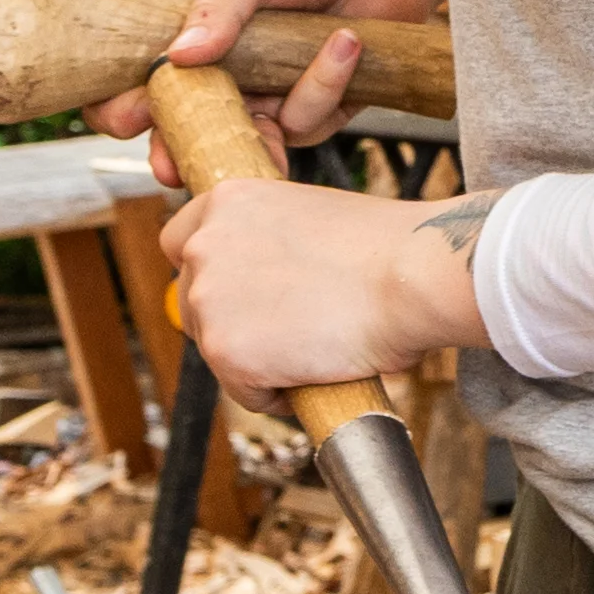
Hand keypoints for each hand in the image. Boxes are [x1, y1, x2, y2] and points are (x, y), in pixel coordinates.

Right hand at [95, 0, 445, 180]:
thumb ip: (215, 7)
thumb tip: (178, 56)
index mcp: (199, 42)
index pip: (149, 86)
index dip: (130, 109)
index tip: (127, 119)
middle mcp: (231, 78)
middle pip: (191, 134)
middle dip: (181, 153)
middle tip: (174, 164)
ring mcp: (273, 98)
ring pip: (254, 138)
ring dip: (288, 102)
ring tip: (333, 40)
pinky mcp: (319, 110)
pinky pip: (308, 122)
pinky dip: (328, 82)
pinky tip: (349, 42)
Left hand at [156, 183, 492, 411]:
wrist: (412, 275)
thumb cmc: (387, 247)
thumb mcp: (311, 218)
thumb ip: (273, 243)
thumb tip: (271, 286)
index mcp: (226, 200)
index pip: (180, 241)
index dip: (215, 273)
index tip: (246, 292)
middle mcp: (203, 245)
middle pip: (193, 301)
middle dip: (233, 321)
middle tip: (290, 331)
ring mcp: (208, 300)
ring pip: (217, 349)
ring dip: (256, 358)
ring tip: (314, 352)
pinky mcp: (225, 352)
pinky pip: (245, 391)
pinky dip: (277, 393)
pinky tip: (317, 374)